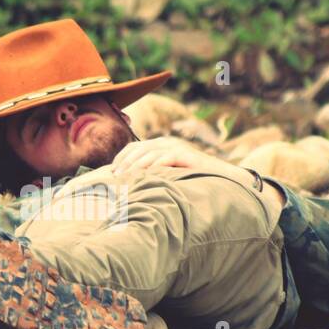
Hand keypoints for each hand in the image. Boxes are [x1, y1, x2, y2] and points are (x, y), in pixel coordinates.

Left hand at [110, 137, 241, 179]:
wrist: (217, 175)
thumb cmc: (189, 178)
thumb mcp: (166, 174)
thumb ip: (151, 174)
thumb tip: (129, 185)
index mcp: (157, 146)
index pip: (133, 147)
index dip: (120, 158)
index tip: (111, 172)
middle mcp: (164, 143)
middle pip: (138, 149)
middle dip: (125, 163)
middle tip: (115, 176)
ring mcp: (175, 147)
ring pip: (149, 153)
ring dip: (135, 165)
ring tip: (126, 177)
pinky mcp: (185, 154)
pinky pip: (166, 158)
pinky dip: (154, 166)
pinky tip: (146, 176)